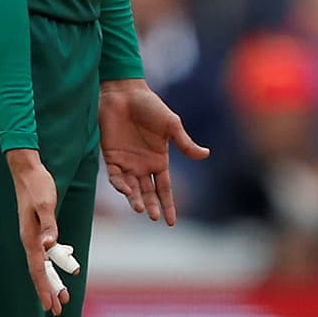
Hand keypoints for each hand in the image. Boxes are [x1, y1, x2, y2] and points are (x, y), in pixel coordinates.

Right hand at [8, 148, 69, 314]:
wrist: (27, 169)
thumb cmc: (37, 185)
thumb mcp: (45, 204)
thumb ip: (48, 225)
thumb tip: (48, 246)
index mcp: (30, 237)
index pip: (38, 270)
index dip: (45, 289)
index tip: (51, 307)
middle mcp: (30, 239)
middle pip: (40, 272)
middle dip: (49, 291)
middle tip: (59, 310)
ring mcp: (33, 234)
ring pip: (44, 263)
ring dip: (53, 279)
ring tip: (63, 295)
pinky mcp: (38, 228)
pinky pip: (46, 252)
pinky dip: (55, 262)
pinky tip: (64, 264)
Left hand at [99, 79, 208, 225]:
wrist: (124, 93)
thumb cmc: (150, 106)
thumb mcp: (171, 125)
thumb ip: (185, 143)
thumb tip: (206, 155)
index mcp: (159, 161)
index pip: (164, 189)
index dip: (169, 205)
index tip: (172, 223)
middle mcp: (143, 166)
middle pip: (148, 193)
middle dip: (152, 206)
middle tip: (155, 217)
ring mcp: (127, 162)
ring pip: (132, 188)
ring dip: (135, 199)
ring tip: (140, 208)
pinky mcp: (111, 156)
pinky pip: (115, 176)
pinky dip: (120, 185)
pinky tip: (127, 189)